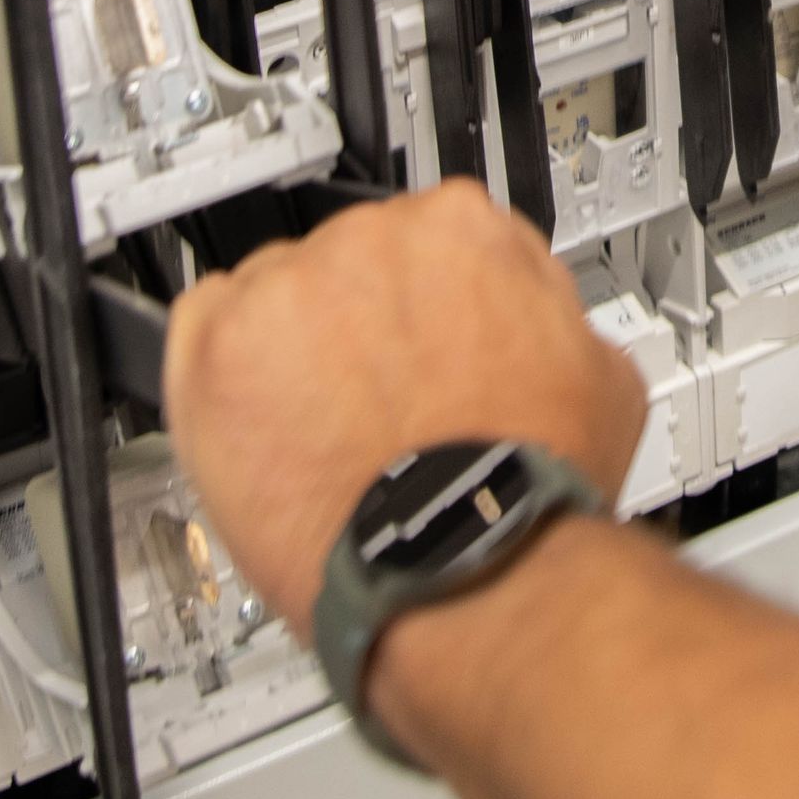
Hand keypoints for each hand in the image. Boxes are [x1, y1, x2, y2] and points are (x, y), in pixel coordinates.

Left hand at [163, 179, 647, 631]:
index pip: (423, 235)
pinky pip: (198, 331)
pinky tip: (262, 427)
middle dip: (355, 325)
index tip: (413, 342)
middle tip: (371, 400)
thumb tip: (533, 315)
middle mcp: (371, 239)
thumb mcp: (600, 372)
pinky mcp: (219, 349)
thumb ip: (545, 312)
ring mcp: (290, 289)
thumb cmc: (529, 492)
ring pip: (272, 296)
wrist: (468, 570)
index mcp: (461, 228)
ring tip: (320, 433)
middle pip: (345, 263)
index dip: (420, 302)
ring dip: (288, 352)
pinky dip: (218, 375)